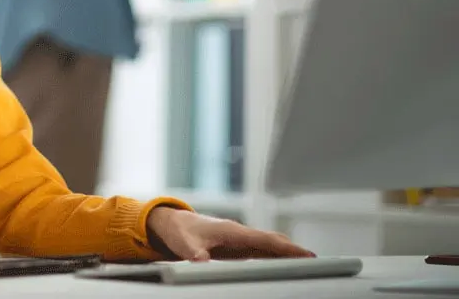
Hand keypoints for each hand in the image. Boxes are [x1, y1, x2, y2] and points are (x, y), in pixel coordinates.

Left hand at [146, 207, 314, 261]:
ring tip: (307, 264)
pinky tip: (284, 264)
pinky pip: (261, 250)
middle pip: (272, 241)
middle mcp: (239, 232)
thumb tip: (202, 261)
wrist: (170, 222)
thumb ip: (194, 253)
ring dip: (287, 253)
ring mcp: (239, 238)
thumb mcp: (184, 244)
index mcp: (231, 230)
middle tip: (315, 261)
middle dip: (294, 250)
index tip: (306, 254)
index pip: (265, 239)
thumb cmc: (180, 230)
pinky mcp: (236, 246)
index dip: (287, 248)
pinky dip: (275, 255)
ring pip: (269, 245)